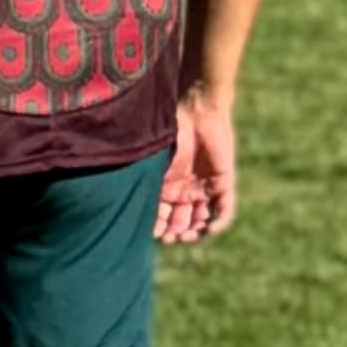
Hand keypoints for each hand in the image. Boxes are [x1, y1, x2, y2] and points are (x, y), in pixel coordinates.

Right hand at [157, 85, 237, 242]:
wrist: (196, 109)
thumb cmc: (167, 131)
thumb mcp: (152, 162)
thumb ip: (145, 183)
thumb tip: (122, 207)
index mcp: (165, 185)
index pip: (161, 215)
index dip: (157, 228)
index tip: (152, 234)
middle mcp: (185, 189)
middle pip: (180, 221)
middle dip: (174, 232)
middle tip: (169, 237)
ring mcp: (205, 187)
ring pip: (201, 219)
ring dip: (195, 232)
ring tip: (186, 236)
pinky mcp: (224, 182)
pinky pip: (225, 209)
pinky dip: (218, 223)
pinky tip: (208, 228)